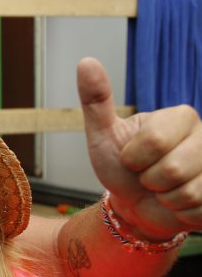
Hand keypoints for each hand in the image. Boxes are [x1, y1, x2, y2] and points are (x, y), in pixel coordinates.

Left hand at [78, 57, 201, 238]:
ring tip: (164, 189)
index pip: (155, 141)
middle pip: (172, 170)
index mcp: (181, 116)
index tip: (132, 158)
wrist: (137, 203)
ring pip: (187, 192)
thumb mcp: (103, 135)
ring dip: (164, 199)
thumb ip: (96, 101)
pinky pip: (197, 210)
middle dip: (149, 181)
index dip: (133, 158)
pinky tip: (178, 204)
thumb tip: (86, 62)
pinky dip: (179, 214)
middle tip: (148, 176)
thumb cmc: (120, 166)